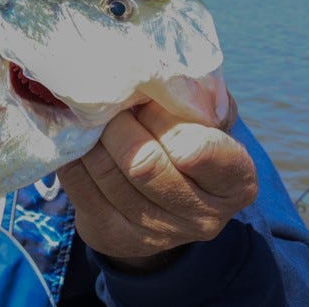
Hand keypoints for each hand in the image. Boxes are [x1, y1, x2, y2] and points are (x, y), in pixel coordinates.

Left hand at [56, 98, 257, 271]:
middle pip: (143, 164)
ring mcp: (156, 233)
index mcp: (235, 182)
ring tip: (89, 116)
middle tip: (108, 103)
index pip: (196, 149)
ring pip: (106, 174)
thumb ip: (193, 96)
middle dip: (119, 125)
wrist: (165, 203)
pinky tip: (76, 138)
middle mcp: (202, 216)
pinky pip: (79, 187)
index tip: (148, 100)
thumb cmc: (187, 141)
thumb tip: (155, 72)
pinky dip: (72, 154)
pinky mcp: (113, 236)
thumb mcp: (206, 119)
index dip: (163, 117)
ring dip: (91, 137)